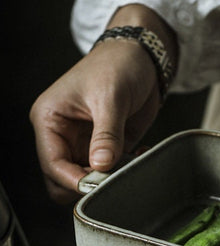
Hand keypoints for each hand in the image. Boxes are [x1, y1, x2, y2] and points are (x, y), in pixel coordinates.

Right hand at [29, 4, 176, 202]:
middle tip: (114, 176)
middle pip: (63, 178)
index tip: (97, 186)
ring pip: (86, 179)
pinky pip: (109, 172)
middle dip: (87, 184)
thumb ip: (106, 135)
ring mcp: (84, 143)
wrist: (142, 59)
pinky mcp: (106, 147)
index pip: (52, 164)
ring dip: (108, 179)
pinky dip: (123, 171)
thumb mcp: (111, 99)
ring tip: (129, 161)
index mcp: (50, 119)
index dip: (73, 180)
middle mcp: (63, 135)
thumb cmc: (118, 66)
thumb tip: (101, 165)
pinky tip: (138, 155)